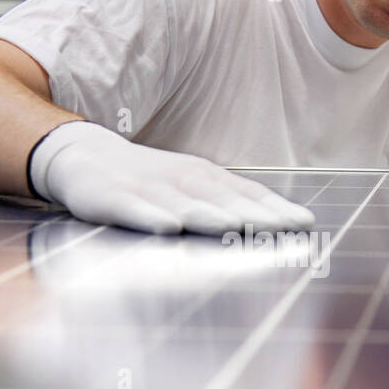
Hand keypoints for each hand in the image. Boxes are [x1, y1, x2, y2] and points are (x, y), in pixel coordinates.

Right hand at [29, 121, 315, 233]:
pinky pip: (134, 209)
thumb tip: (274, 223)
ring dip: (210, 216)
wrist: (83, 156)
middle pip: (222, 199)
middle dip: (254, 215)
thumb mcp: (190, 185)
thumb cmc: (147, 180)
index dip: (274, 208)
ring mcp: (146, 188)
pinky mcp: (112, 198)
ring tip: (236, 229)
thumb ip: (227, 203)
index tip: (304, 225)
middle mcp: (180, 179)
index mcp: (203, 177)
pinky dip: (152, 216)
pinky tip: (169, 227)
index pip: (245, 193)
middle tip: (283, 231)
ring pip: (183, 203)